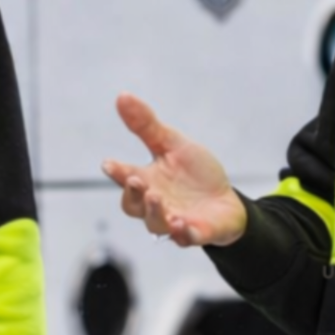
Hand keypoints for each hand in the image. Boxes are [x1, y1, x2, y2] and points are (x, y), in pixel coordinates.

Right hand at [101, 92, 247, 248]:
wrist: (225, 200)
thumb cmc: (194, 174)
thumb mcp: (172, 144)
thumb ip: (146, 125)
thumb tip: (122, 96)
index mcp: (147, 180)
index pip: (124, 176)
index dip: (116, 171)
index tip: (108, 164)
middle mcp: (155, 203)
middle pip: (133, 206)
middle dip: (132, 194)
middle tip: (136, 180)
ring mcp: (174, 220)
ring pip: (155, 224)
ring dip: (154, 212)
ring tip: (157, 197)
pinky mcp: (195, 233)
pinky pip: (185, 238)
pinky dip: (183, 233)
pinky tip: (183, 224)